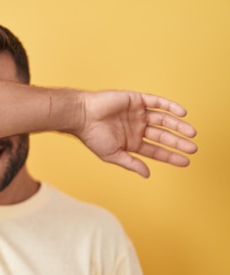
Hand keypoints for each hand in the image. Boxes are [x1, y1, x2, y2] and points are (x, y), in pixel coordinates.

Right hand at [76, 91, 197, 176]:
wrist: (82, 116)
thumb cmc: (92, 137)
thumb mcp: (112, 155)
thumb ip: (131, 163)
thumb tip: (147, 174)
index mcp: (131, 142)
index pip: (156, 150)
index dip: (171, 156)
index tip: (186, 161)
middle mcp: (137, 128)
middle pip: (163, 136)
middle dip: (178, 142)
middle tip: (193, 148)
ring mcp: (138, 114)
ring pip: (164, 119)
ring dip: (178, 126)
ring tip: (191, 133)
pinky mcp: (137, 100)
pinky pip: (157, 102)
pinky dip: (170, 107)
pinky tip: (182, 113)